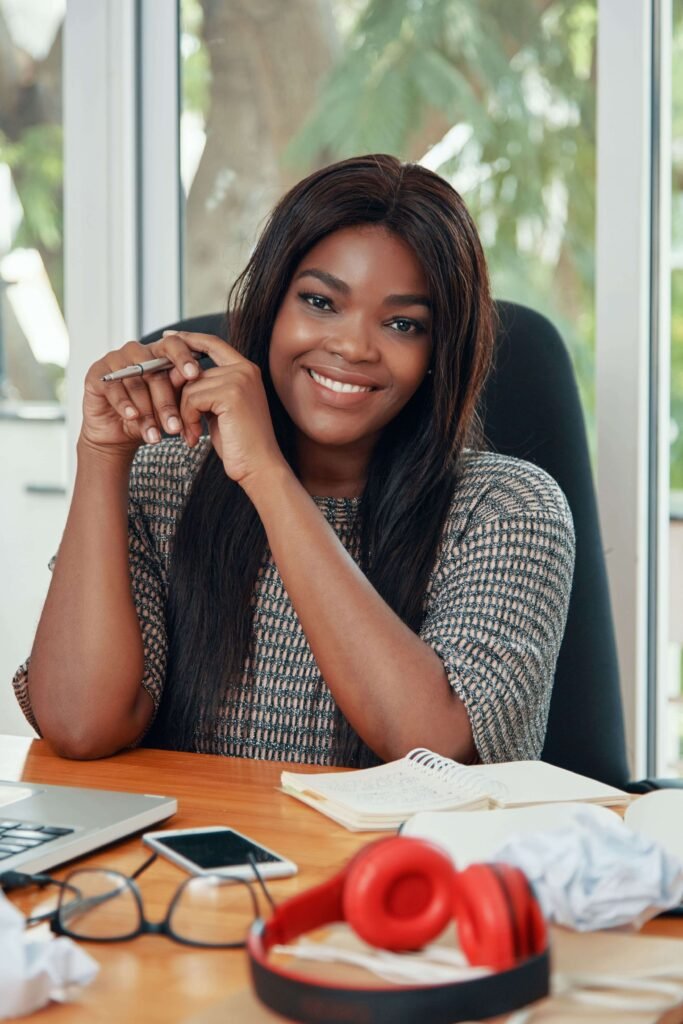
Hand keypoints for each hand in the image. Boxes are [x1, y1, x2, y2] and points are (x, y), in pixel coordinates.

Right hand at [80, 333, 203, 455]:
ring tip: (155, 436)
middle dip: (166, 403)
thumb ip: (178, 389)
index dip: (184, 358)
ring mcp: (115, 361)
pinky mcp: (97, 375)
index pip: (173, 345)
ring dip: (147, 413)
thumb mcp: (169, 405)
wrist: (119, 434)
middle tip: (175, 427)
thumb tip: (192, 377)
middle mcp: (137, 352)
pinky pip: (114, 389)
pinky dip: (125, 405)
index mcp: (158, 353)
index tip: (194, 375)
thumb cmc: (149, 415)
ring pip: (136, 383)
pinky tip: (132, 417)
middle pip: (154, 371)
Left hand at [170, 331, 286, 486]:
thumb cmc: (239, 443)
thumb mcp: (219, 409)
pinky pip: (192, 398)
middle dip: (178, 397)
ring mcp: (239, 379)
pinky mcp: (231, 393)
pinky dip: (187, 419)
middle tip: (180, 424)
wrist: (259, 466)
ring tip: (191, 434)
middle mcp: (245, 369)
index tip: (168, 339)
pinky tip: (195, 436)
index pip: (213, 343)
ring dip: (183, 413)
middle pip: (192, 370)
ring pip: (189, 386)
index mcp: (246, 370)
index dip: (189, 339)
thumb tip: (175, 375)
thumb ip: (205, 389)